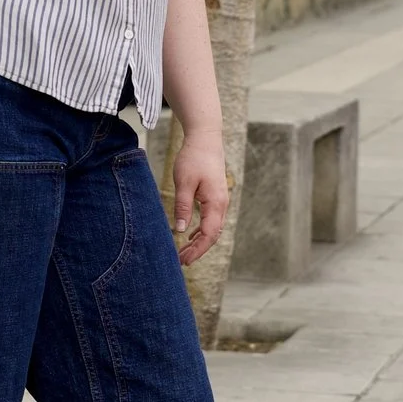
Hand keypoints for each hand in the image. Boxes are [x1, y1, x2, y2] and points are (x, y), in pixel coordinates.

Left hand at [171, 130, 228, 266]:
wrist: (205, 139)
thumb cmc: (193, 158)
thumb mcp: (184, 183)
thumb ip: (183, 206)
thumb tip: (180, 230)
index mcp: (216, 203)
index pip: (208, 235)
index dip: (197, 250)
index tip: (184, 260)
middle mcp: (222, 205)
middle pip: (212, 235)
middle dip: (198, 250)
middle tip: (181, 261)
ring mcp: (220, 201)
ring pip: (212, 229)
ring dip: (199, 241)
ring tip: (184, 252)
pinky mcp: (215, 197)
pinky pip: (211, 220)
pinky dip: (201, 230)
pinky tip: (190, 234)